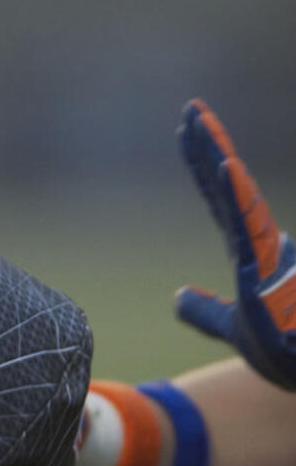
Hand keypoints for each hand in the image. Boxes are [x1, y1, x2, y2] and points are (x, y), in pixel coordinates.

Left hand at [176, 98, 295, 388]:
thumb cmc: (284, 355)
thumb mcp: (236, 330)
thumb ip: (206, 313)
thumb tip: (180, 297)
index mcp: (251, 254)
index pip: (221, 199)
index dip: (204, 163)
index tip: (187, 123)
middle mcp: (265, 251)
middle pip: (231, 193)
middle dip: (211, 152)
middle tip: (191, 110)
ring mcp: (275, 265)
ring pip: (247, 214)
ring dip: (226, 179)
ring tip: (205, 140)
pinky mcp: (275, 284)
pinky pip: (256, 246)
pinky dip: (242, 213)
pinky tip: (229, 182)